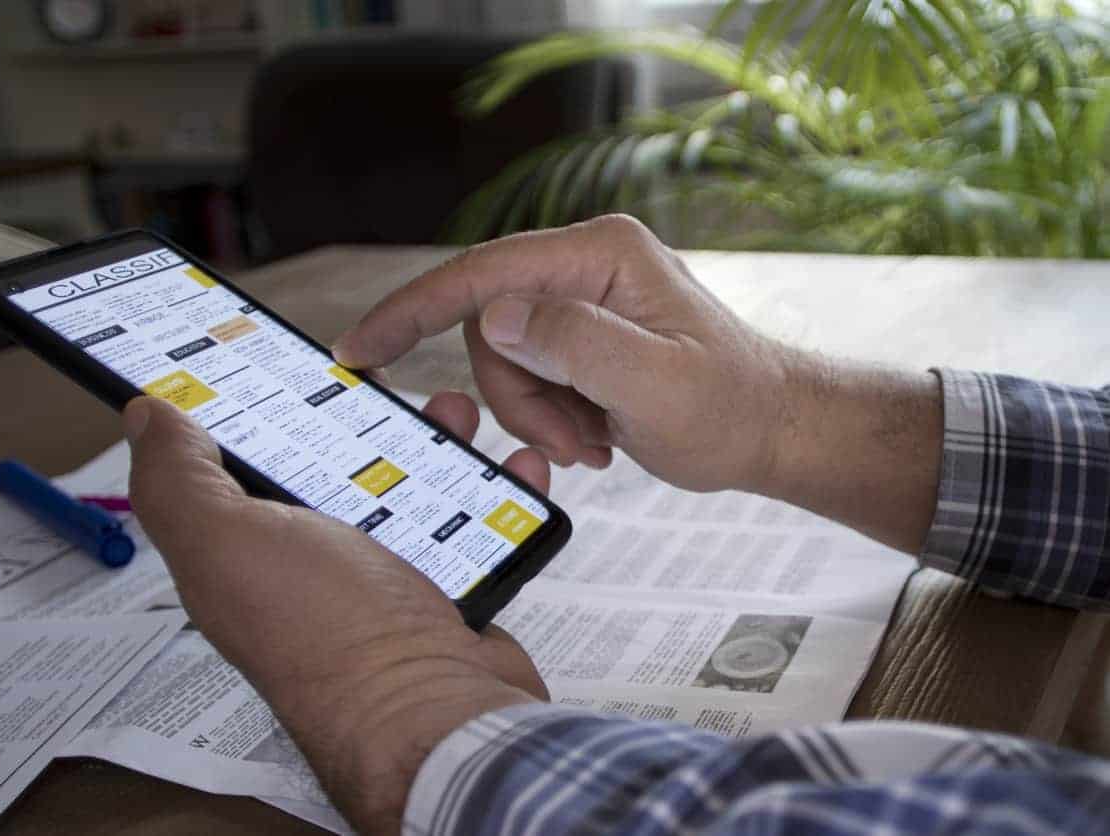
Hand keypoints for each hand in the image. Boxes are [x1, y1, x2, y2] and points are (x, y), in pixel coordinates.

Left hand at [124, 393, 548, 834]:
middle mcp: (312, 563)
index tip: (282, 353)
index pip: (238, 460)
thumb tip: (143, 417)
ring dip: (437, 443)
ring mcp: (384, 577)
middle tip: (386, 376)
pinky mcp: (448, 588)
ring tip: (458, 411)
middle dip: (360, 414)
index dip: (252, 403)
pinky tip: (514, 466)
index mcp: (247, 548)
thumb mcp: (227, 541)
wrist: (438, 713)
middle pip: (332, 464)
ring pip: (409, 485)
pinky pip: (472, 524)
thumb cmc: (329, 632)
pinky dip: (497, 490)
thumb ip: (179, 479)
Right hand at [332, 214, 791, 493]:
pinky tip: (594, 435)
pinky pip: (526, 378)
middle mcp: (585, 266)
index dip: (411, 310)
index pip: (482, 273)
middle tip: (566, 445)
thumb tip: (496, 317)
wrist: (769, 429)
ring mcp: (580, 302)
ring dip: (534, 416)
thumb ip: (576, 343)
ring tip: (589, 443)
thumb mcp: (657, 383)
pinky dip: (547, 419)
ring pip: (502, 359)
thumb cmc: (731, 407)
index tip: (359, 349)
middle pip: (488, 327)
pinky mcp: (579, 338)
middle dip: (515, 396)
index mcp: (601, 254)